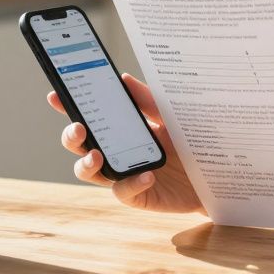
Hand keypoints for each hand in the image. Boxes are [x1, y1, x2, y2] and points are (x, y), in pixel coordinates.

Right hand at [48, 73, 205, 214]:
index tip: (56, 96)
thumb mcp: (171, 116)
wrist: (217, 173)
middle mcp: (117, 152)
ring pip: (90, 173)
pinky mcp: (139, 195)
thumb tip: (123, 78)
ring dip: (87, 163)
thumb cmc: (190, 142)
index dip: (69, 108)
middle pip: (81, 146)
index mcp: (121, 129)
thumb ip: (148, 101)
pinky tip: (146, 174)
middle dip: (72, 137)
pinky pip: (124, 192)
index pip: (89, 117)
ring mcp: (125, 175)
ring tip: (97, 156)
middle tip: (78, 128)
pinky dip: (131, 183)